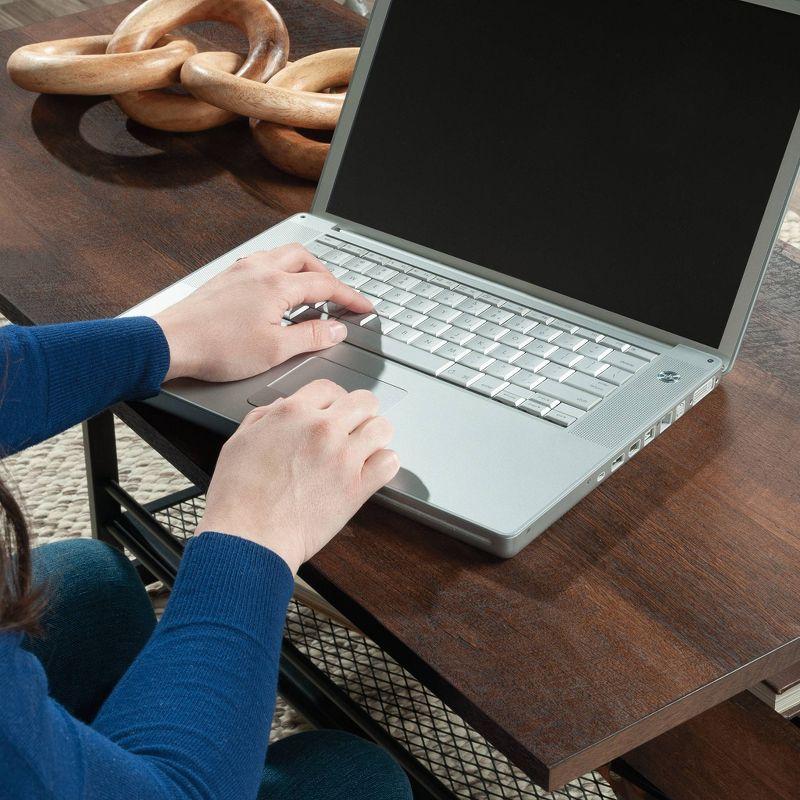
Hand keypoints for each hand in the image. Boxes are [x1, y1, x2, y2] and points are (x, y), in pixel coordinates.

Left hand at [153, 245, 373, 381]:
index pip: (325, 285)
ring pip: (282, 256)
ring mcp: (240, 270)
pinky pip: (262, 263)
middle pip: (305, 259)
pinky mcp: (226, 278)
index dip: (350, 297)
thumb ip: (311, 337)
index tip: (364, 307)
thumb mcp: (274, 350)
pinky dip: (280, 273)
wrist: (171, 343)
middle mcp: (259, 269)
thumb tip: (336, 330)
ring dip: (303, 270)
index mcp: (276, 285)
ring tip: (310, 293)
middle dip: (327, 275)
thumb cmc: (217, 347)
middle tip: (338, 297)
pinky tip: (276, 293)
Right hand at [196, 380, 399, 573]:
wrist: (248, 537)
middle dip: (360, 413)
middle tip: (353, 428)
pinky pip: (389, 462)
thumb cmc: (237, 497)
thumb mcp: (238, 442)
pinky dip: (384, 464)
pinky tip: (371, 471)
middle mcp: (322, 429)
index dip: (333, 400)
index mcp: (292, 414)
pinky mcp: (357, 487)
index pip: (329, 388)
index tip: (333, 412)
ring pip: (383, 428)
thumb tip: (280, 407)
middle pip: (364, 401)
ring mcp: (343, 457)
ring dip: (375, 437)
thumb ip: (263, 417)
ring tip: (365, 448)